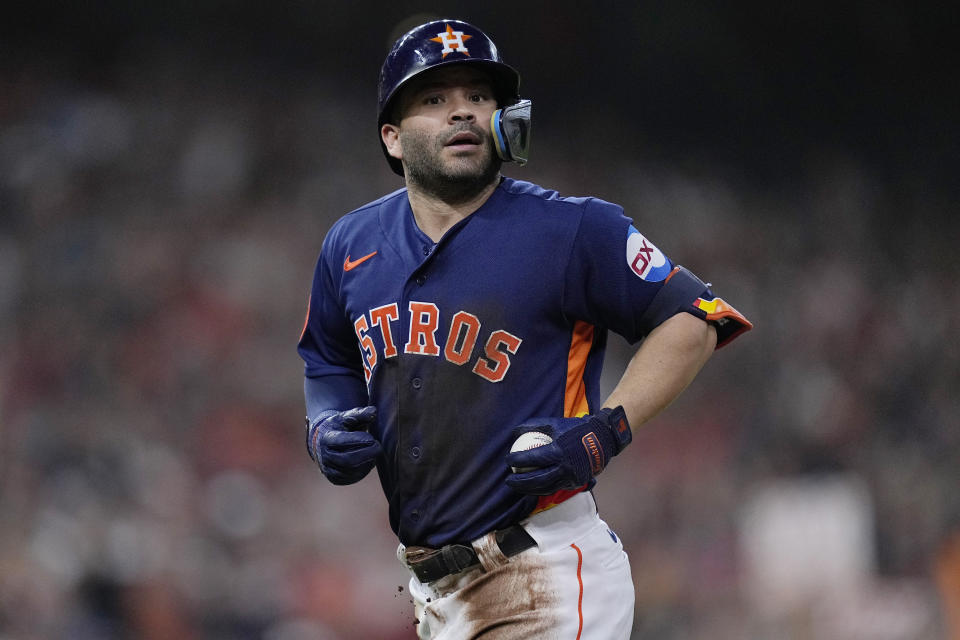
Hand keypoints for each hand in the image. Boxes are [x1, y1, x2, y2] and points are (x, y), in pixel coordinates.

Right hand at [305, 406, 380, 484]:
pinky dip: (364, 470)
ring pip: (352, 471)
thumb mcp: (346, 417)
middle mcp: (325, 456)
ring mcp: (328, 469)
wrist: (323, 441)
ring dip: (367, 462)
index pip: (342, 442)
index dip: (359, 440)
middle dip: (367, 454)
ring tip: (374, 452)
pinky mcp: (335, 479)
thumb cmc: (338, 427)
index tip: (372, 438)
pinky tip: (369, 460)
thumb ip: (360, 414)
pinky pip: (352, 478)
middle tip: (378, 446)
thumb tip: (374, 411)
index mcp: (326, 439)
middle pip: (348, 460)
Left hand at [505, 407, 630, 495]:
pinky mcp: (575, 483)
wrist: (602, 439)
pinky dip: (542, 489)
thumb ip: (534, 425)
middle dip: (519, 482)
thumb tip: (515, 431)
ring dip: (529, 489)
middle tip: (508, 479)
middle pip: (537, 479)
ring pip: (545, 488)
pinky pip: (555, 488)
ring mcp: (570, 477)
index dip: (517, 460)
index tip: (507, 459)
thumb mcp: (555, 423)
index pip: (532, 458)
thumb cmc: (576, 429)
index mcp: (558, 451)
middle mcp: (564, 467)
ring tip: (517, 486)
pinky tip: (532, 487)